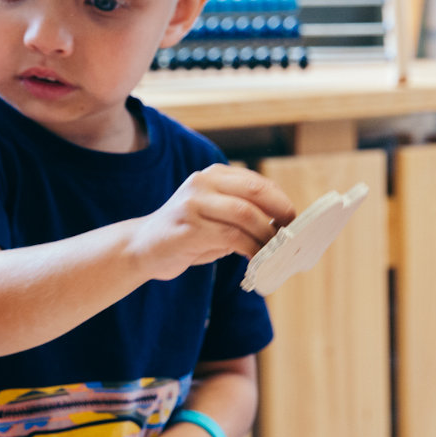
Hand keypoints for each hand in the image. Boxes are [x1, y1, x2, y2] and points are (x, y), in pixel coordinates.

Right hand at [128, 164, 295, 280]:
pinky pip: (231, 237)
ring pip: (245, 214)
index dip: (281, 201)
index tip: (293, 222)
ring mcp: (194, 204)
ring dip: (266, 236)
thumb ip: (243, 215)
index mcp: (213, 176)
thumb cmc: (188, 235)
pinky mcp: (189, 228)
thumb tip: (283, 226)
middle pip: (255, 191)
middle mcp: (203, 183)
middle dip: (280, 212)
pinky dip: (250, 250)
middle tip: (291, 235)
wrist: (143, 248)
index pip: (258, 183)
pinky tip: (255, 260)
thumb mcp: (216, 217)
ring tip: (275, 252)